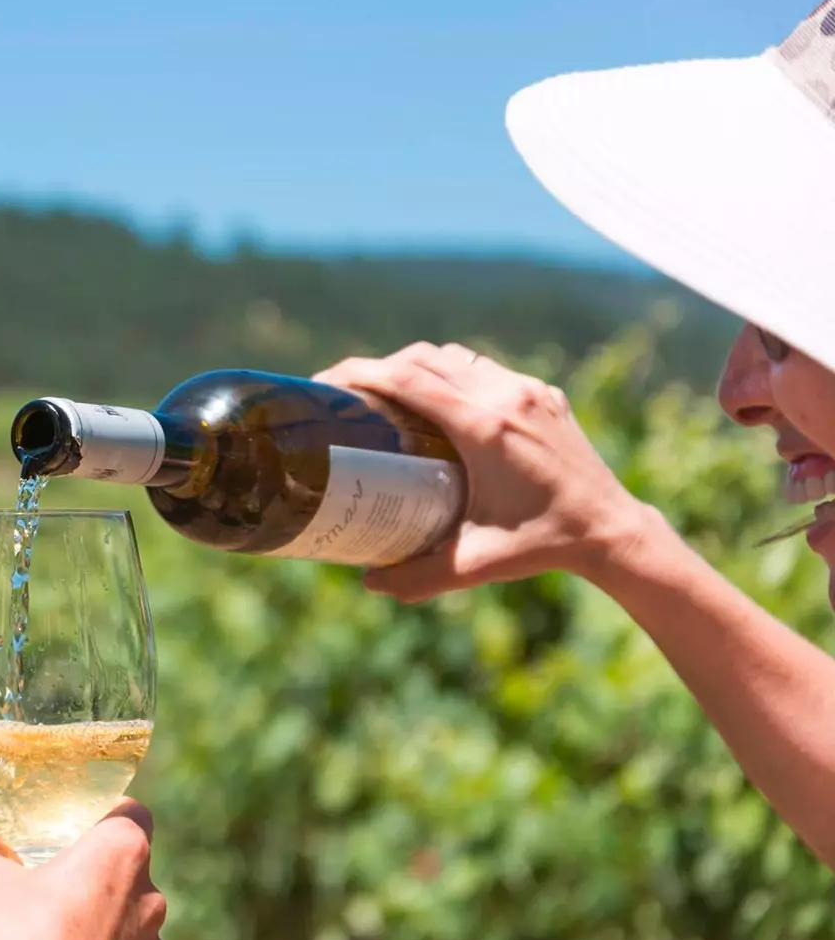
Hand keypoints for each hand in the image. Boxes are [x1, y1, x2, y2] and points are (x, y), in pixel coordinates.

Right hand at [0, 799, 167, 939]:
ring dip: (107, 924)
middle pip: (132, 871)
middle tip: (62, 884)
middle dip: (102, 875)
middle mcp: (150, 894)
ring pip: (133, 922)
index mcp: (122, 850)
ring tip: (64, 936)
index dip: (110, 817)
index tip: (83, 829)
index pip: (133, 814)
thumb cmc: (22, 936)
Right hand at [313, 341, 649, 601]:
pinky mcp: (542, 393)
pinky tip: (439, 402)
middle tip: (345, 391)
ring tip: (386, 394)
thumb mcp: (476, 564)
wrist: (613, 530)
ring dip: (416, 366)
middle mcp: (505, 396)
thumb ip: (419, 576)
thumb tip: (367, 583)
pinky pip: (484, 368)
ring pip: (455, 357)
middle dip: (377, 367)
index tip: (326, 382)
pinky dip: (452, 374)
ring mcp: (527, 390)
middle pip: (424, 358)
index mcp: (484, 427)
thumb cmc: (544, 546)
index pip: (407, 379)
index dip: (359, 373)